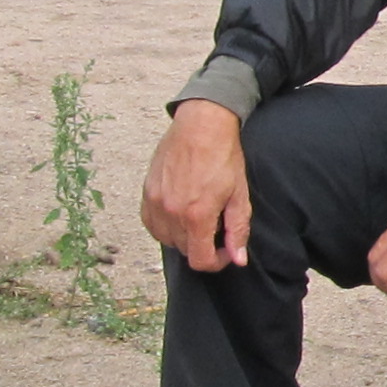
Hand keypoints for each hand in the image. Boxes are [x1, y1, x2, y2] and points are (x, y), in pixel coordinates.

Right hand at [142, 99, 253, 272]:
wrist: (202, 125)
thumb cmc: (223, 156)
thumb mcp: (239, 195)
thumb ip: (237, 230)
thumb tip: (238, 259)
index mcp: (196, 215)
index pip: (200, 260)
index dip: (216, 262)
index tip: (225, 249)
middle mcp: (171, 212)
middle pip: (184, 250)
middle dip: (203, 244)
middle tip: (216, 224)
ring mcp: (156, 201)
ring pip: (166, 239)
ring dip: (183, 236)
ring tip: (198, 216)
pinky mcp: (147, 191)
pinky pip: (151, 223)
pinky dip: (164, 225)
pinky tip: (178, 213)